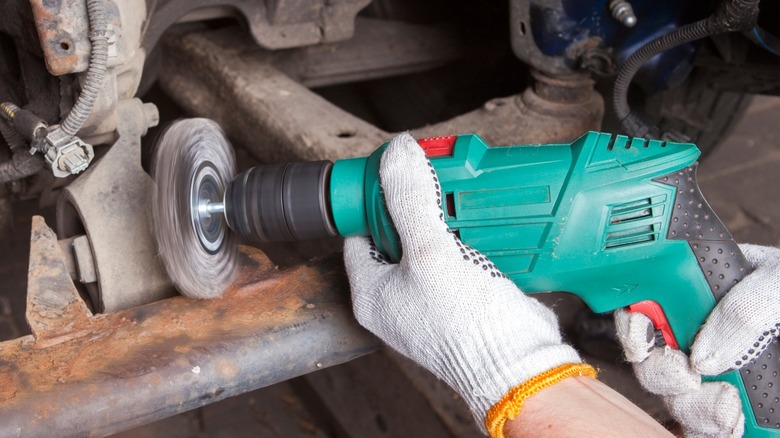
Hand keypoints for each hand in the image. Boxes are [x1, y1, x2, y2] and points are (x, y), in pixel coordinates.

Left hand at [344, 133, 582, 433]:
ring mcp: (430, 298)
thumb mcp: (428, 254)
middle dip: (415, 204)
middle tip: (434, 176)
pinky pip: (459, 255)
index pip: (359, 231)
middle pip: (396, 234)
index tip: (395, 171)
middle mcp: (396, 297)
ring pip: (431, 242)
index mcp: (371, 292)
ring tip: (462, 191)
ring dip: (447, 217)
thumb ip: (409, 202)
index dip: (373, 199)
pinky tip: (484, 218)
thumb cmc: (464, 324)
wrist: (518, 365)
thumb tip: (397, 153)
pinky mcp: (463, 297)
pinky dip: (471, 234)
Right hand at [616, 244, 779, 436]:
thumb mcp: (779, 286)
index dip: (633, 321)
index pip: (644, 302)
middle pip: (649, 357)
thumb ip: (744, 308)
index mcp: (704, 292)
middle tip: (689, 375)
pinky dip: (711, 430)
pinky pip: (700, 429)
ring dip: (694, 407)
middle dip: (663, 373)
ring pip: (672, 399)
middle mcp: (702, 336)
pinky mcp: (730, 413)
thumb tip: (704, 354)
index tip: (645, 338)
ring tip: (729, 405)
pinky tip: (737, 421)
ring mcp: (716, 377)